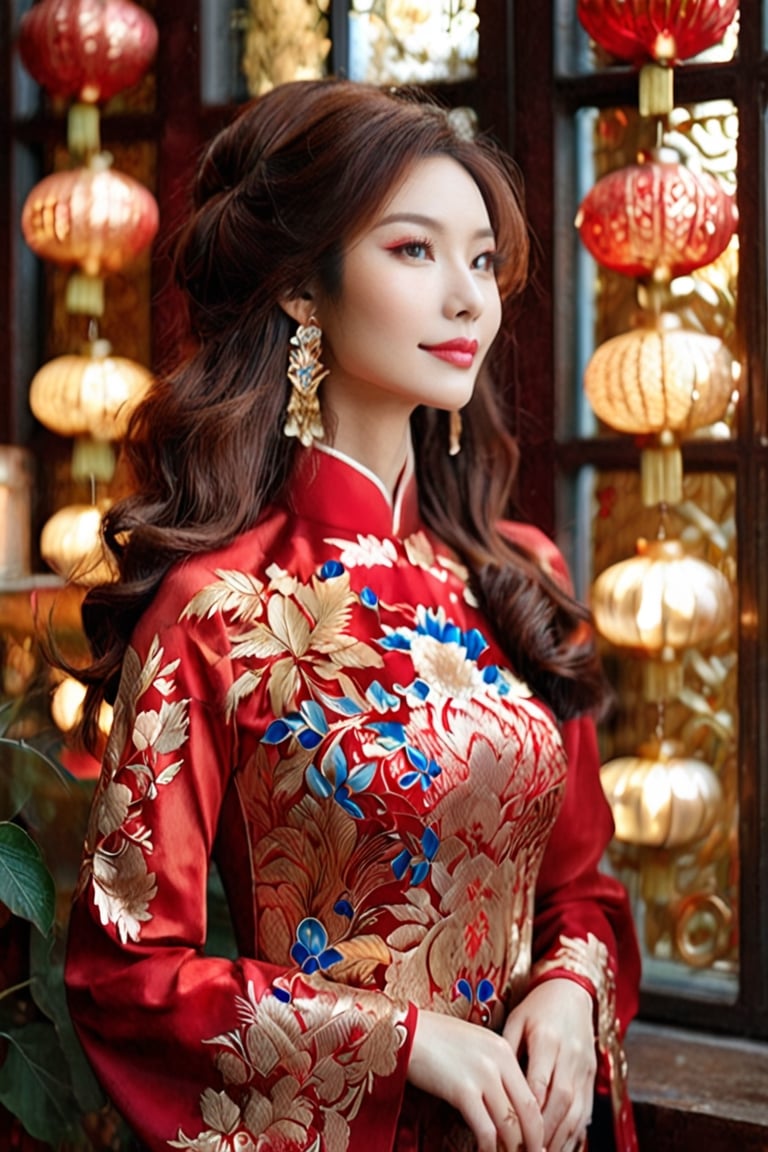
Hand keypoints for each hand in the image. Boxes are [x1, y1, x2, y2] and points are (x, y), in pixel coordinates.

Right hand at [407, 1009, 543, 1151]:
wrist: (407, 1029)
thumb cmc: (436, 1039)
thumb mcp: (474, 1046)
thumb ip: (494, 1069)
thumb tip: (506, 1106)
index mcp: (504, 1050)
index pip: (532, 1095)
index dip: (538, 1126)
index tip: (536, 1143)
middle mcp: (498, 1061)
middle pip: (528, 1113)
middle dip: (532, 1142)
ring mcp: (482, 1075)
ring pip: (510, 1126)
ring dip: (513, 1150)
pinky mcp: (462, 1090)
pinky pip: (485, 1130)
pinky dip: (489, 1149)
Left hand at [503, 979, 595, 1151]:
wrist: (572, 992)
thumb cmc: (538, 1007)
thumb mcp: (517, 1019)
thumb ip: (507, 1049)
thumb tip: (491, 1082)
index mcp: (547, 1039)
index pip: (539, 1082)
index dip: (527, 1110)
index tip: (512, 1130)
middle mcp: (569, 1055)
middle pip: (560, 1101)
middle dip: (544, 1131)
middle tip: (526, 1150)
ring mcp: (584, 1067)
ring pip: (576, 1110)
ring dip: (559, 1138)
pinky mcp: (592, 1076)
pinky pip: (586, 1110)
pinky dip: (575, 1133)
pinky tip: (561, 1147)